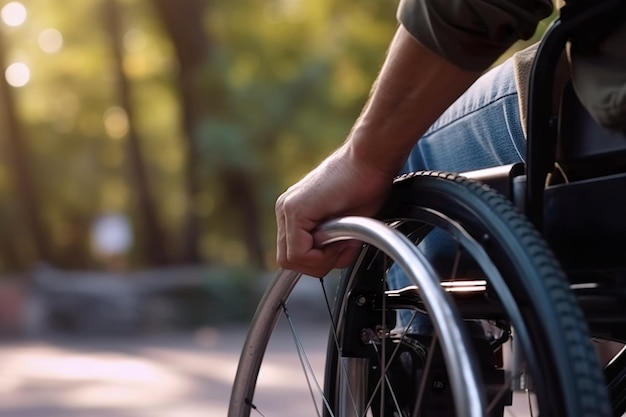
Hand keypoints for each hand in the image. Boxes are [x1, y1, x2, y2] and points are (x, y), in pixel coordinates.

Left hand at [275, 144, 394, 276]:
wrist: (372, 159)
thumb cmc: (366, 185)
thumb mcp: (346, 224)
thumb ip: (332, 244)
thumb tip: (333, 262)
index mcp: (295, 211)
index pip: (295, 255)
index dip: (320, 262)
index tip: (343, 248)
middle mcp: (285, 209)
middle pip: (289, 261)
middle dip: (320, 264)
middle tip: (343, 248)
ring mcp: (287, 208)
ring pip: (292, 260)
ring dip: (322, 260)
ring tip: (343, 240)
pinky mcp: (294, 210)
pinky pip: (298, 254)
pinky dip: (322, 255)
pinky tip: (339, 237)